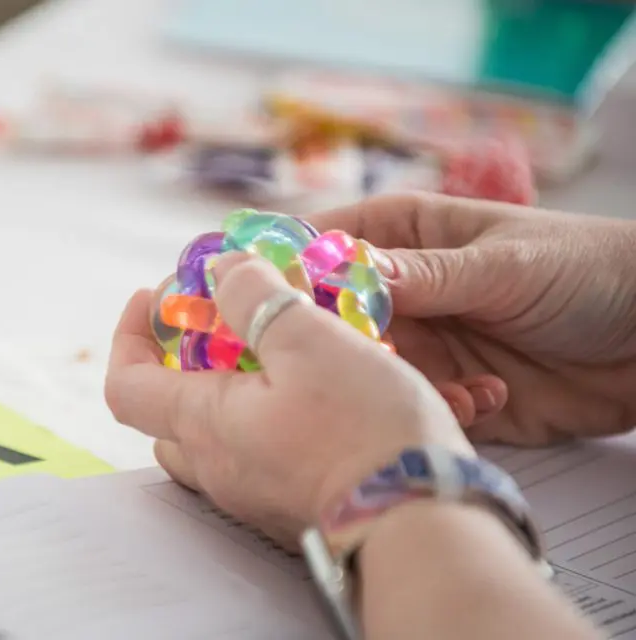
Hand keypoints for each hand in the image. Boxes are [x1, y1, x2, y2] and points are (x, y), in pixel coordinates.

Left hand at [104, 252, 471, 542]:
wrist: (425, 526)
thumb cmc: (365, 431)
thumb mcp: (309, 340)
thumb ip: (255, 298)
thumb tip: (221, 271)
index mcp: (203, 423)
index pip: (124, 384)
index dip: (129, 334)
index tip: (154, 299)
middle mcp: (217, 468)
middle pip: (166, 414)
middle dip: (182, 365)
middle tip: (223, 326)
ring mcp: (254, 497)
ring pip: (216, 439)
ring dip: (231, 395)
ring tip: (280, 356)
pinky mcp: (293, 510)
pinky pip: (261, 461)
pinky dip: (270, 423)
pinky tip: (319, 398)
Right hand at [307, 193, 635, 445]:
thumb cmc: (590, 269)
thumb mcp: (504, 265)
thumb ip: (425, 275)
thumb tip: (347, 272)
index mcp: (402, 234)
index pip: (319, 243)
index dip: (288, 269)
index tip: (275, 300)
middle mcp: (400, 290)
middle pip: (330, 317)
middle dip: (341, 342)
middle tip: (363, 358)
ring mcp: (423, 341)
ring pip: (368, 369)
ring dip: (400, 382)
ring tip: (452, 385)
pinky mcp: (448, 389)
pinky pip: (414, 404)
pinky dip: (442, 408)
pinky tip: (488, 396)